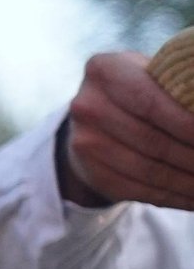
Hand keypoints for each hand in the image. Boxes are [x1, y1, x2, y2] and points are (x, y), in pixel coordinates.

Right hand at [59, 48, 193, 209]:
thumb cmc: (140, 91)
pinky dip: (177, 197)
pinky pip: (142, 192)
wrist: (94, 119)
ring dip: (191, 182)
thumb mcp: (154, 74)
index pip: (153, 104)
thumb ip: (183, 84)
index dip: (190, 125)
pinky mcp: (93, 173)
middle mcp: (87, 107)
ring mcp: (85, 143)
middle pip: (154, 142)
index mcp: (106, 70)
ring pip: (151, 172)